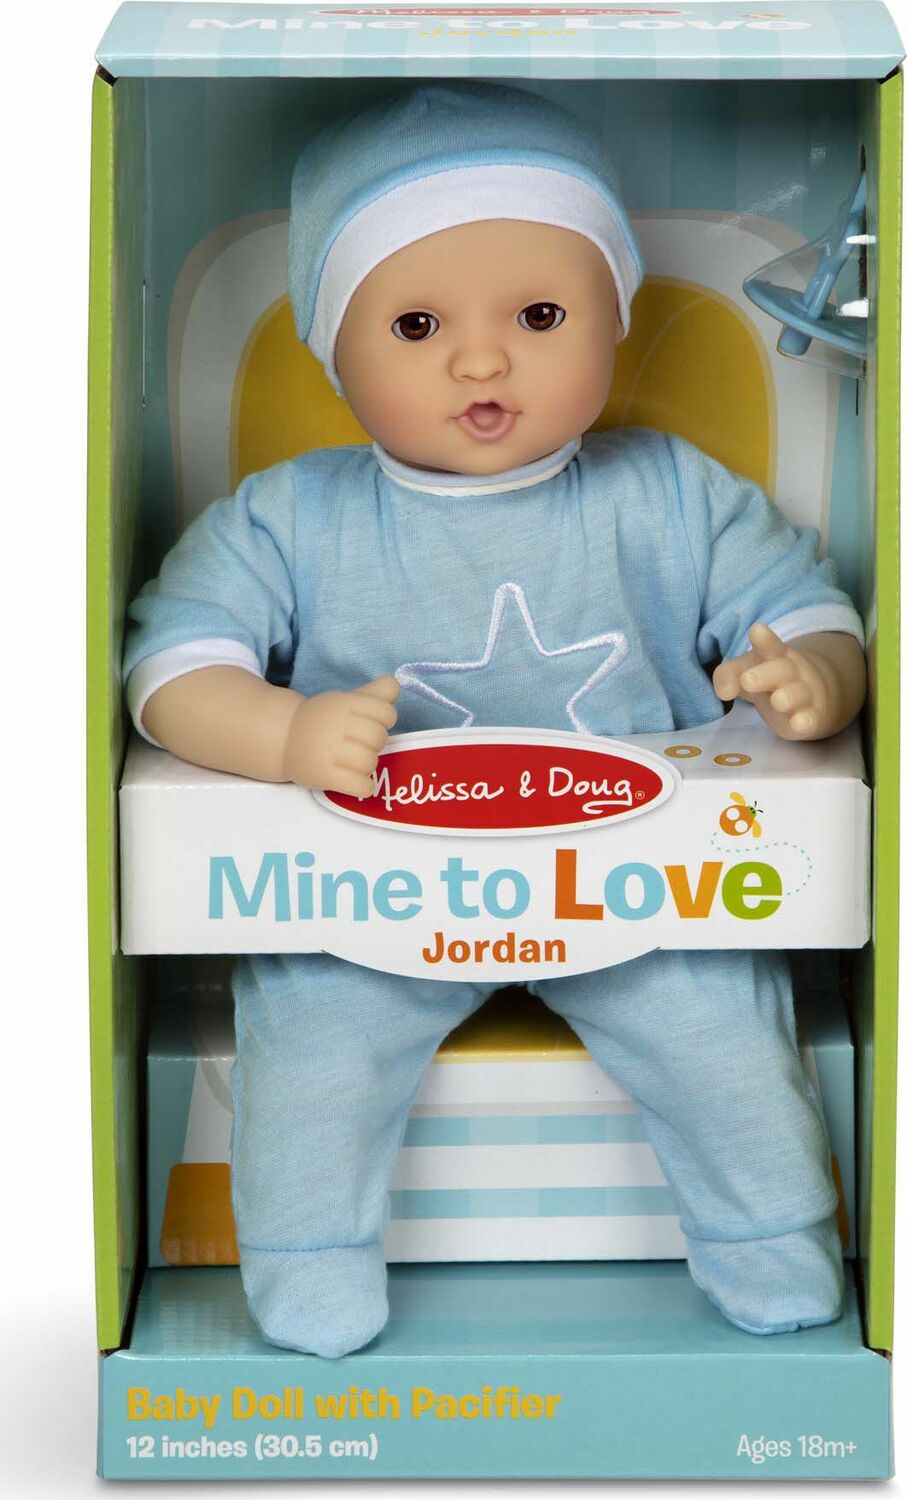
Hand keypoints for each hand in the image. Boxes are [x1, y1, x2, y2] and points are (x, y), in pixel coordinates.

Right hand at [283, 675, 399, 794]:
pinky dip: (365, 787)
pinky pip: (359, 786)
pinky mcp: (324, 776)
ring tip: (355, 763)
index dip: (385, 719)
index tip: (373, 723)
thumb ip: (375, 693)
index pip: (386, 712)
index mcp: (344, 704)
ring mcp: (328, 751)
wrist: (284, 738)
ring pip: (370, 763)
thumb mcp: (346, 699)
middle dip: (376, 744)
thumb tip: (396, 683)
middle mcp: (336, 725)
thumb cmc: (323, 719)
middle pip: (379, 738)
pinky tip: (357, 781)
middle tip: (361, 744)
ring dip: (368, 766)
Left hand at [713, 622, 861, 740]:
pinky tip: (799, 723)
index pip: (770, 645)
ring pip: (798, 694)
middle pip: (781, 670)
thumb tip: (723, 692)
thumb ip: (727, 676)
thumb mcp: (744, 671)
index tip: (757, 630)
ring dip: (788, 697)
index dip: (764, 639)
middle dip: (766, 674)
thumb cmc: (767, 678)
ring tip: (777, 700)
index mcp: (774, 655)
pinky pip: (810, 718)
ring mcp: (804, 693)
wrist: (810, 692)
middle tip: (747, 680)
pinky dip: (805, 721)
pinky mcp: (810, 716)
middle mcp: (791, 672)